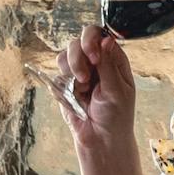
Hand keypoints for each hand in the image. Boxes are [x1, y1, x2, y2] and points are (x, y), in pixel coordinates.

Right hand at [56, 25, 137, 149]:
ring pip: (64, 56)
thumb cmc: (116, 116)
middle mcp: (95, 62)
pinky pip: (56, 75)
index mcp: (112, 59)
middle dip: (77, 59)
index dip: (92, 41)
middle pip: (78, 42)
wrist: (100, 139)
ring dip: (70, 72)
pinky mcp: (65, 84)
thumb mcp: (117, 90)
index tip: (93, 57)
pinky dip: (63, 86)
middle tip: (84, 78)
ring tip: (82, 89)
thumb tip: (106, 39)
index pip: (99, 35)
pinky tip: (75, 97)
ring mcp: (79, 72)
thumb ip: (108, 64)